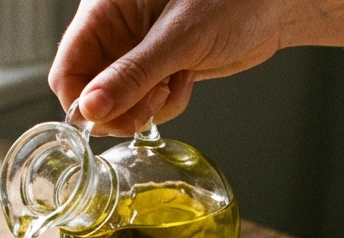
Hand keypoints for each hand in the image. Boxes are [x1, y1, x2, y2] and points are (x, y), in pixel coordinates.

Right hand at [49, 0, 343, 135]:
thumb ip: (133, 75)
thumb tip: (91, 109)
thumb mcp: (180, 38)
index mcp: (104, 10)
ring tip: (175, 84)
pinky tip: (186, 80)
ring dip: (146, 108)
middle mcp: (115, 32)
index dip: (82, 101)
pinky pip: (144, 103)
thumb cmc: (233, 0)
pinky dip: (164, 104)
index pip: (67, 68)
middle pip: (89, 92)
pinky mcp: (156, 68)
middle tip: (150, 104)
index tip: (105, 119)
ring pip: (117, 104)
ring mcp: (135, 53)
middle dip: (119, 109)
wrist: (276, 6)